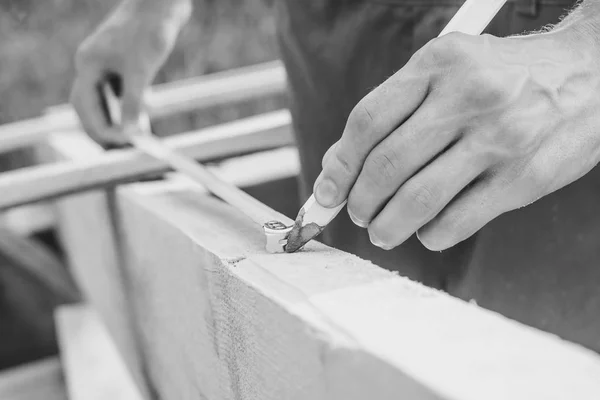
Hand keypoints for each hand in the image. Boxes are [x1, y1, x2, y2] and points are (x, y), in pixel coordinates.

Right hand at [70, 0, 189, 144]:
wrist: (163, 3)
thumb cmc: (150, 29)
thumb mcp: (142, 69)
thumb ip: (134, 102)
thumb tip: (130, 135)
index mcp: (89, 64)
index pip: (84, 106)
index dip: (99, 129)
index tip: (118, 147)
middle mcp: (93, 65)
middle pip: (89, 106)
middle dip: (102, 129)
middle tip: (120, 150)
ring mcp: (107, 64)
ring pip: (104, 100)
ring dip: (115, 121)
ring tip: (131, 140)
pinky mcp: (123, 63)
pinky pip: (120, 92)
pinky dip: (128, 107)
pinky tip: (142, 119)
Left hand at [315, 30, 599, 250]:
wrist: (590, 76)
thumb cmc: (506, 77)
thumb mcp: (448, 73)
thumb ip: (395, 112)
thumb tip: (338, 164)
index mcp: (439, 63)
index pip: (368, 121)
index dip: (340, 164)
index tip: (328, 190)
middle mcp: (468, 97)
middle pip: (387, 165)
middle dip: (360, 201)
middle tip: (357, 213)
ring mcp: (499, 138)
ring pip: (417, 199)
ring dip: (387, 226)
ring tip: (381, 232)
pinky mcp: (524, 177)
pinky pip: (457, 221)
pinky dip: (430, 234)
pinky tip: (427, 230)